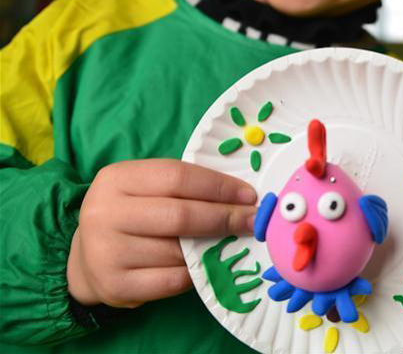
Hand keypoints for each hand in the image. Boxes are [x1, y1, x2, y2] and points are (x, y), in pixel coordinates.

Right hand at [67, 159, 257, 307]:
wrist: (88, 258)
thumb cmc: (133, 215)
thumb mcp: (147, 189)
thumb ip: (185, 188)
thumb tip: (242, 198)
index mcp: (117, 179)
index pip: (178, 177)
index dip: (219, 186)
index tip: (249, 196)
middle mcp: (104, 213)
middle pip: (181, 215)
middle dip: (225, 218)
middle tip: (252, 221)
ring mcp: (106, 251)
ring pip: (178, 251)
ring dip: (211, 247)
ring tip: (231, 242)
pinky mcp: (114, 285)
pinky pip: (172, 280)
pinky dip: (195, 273)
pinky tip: (204, 265)